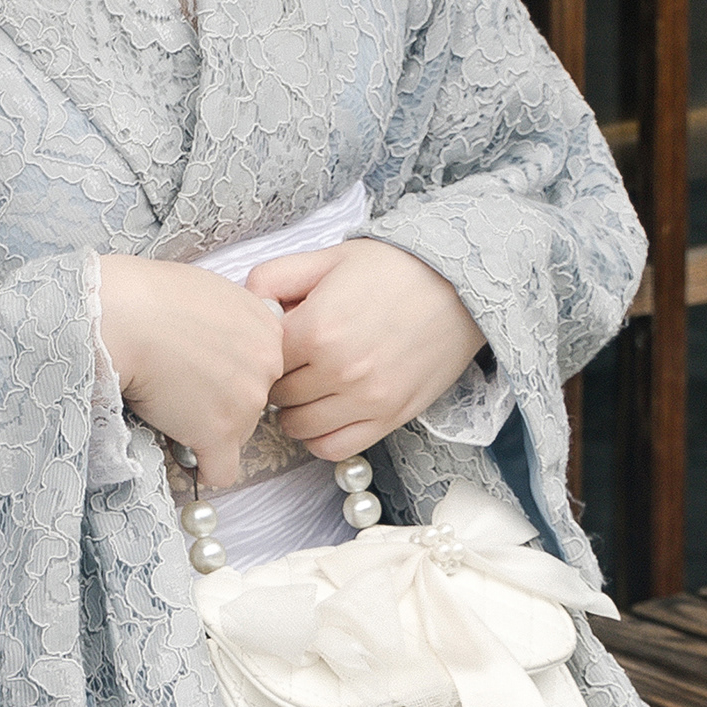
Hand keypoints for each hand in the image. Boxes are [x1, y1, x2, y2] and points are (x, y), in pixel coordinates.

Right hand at [98, 254, 287, 487]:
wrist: (125, 317)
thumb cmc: (151, 296)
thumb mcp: (211, 293)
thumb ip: (230, 322)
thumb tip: (221, 341)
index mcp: (268, 329)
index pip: (263, 366)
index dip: (231, 371)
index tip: (205, 370)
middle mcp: (268, 366)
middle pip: (255, 401)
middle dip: (223, 400)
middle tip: (183, 387)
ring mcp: (247, 403)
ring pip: (237, 433)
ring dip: (207, 428)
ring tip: (169, 405)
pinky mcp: (219, 435)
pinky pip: (222, 470)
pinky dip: (203, 467)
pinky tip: (185, 454)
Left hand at [244, 238, 488, 463]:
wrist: (460, 286)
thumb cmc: (393, 269)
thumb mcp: (328, 258)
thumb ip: (275, 277)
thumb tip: (246, 305)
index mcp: (316, 329)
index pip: (262, 358)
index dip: (264, 349)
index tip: (278, 341)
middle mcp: (339, 370)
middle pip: (277, 395)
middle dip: (277, 379)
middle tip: (293, 364)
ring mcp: (366, 399)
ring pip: (299, 427)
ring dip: (294, 411)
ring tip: (307, 388)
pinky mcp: (390, 417)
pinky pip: (335, 448)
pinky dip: (320, 437)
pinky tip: (325, 413)